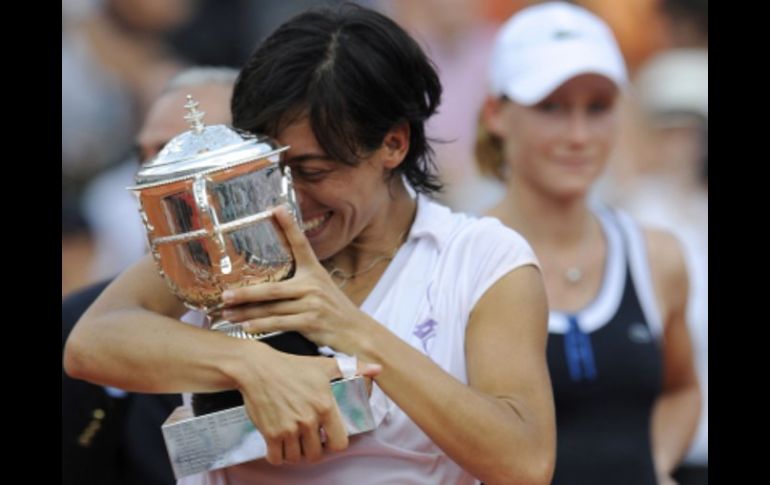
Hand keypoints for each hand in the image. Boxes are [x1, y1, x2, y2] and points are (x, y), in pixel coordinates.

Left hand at [222, 205, 372, 352]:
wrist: (355, 330)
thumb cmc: (333, 309)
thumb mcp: (321, 287)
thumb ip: (300, 281)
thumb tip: (269, 279)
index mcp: (314, 271)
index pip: (300, 244)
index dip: (288, 226)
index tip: (275, 209)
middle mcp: (313, 285)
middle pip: (272, 288)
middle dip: (245, 293)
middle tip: (225, 295)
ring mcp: (312, 303)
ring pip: (272, 308)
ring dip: (247, 312)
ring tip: (227, 314)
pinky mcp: (311, 321)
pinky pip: (280, 323)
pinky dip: (262, 326)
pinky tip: (246, 326)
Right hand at [237, 347, 380, 464]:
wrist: (257, 368)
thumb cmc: (291, 366)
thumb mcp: (324, 365)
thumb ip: (353, 368)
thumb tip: (377, 369)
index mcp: (325, 406)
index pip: (339, 443)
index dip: (334, 444)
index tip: (328, 439)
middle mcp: (309, 420)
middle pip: (316, 454)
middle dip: (313, 450)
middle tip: (309, 441)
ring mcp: (289, 428)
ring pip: (297, 458)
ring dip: (296, 453)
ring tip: (295, 443)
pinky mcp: (270, 433)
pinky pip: (277, 458)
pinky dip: (278, 456)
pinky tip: (279, 447)